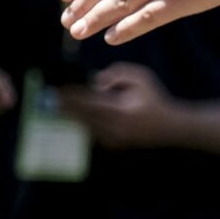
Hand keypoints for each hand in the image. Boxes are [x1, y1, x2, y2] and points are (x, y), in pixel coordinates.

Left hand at [59, 62, 180, 149]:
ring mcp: (114, 138)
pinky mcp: (115, 144)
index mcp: (121, 110)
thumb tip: (97, 83)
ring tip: (58, 108)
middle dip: (66, 107)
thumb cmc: (155, 98)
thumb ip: (118, 74)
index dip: (72, 96)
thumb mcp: (141, 78)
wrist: (170, 126)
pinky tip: (76, 117)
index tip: (59, 91)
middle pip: (83, 116)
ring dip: (72, 117)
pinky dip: (83, 124)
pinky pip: (94, 133)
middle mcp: (115, 127)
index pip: (89, 102)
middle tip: (50, 100)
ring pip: (86, 126)